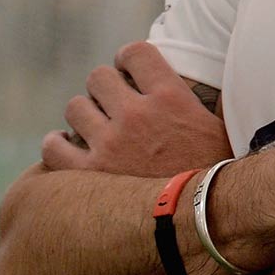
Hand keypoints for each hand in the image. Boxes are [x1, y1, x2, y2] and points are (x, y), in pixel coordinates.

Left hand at [41, 41, 230, 176]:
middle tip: (112, 106)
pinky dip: (58, 145)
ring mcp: (110, 143)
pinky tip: (68, 148)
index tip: (128, 71)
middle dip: (104, 89)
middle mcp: (137, 114)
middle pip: (98, 77)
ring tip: (94, 129)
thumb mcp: (220, 128)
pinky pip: (54, 146)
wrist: (206, 221)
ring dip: (84, 116)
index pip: (135, 53)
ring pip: (75, 106)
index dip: (128, 59)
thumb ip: (208, 99)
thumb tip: (217, 81)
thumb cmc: (217, 175)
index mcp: (170, 97)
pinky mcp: (90, 174)